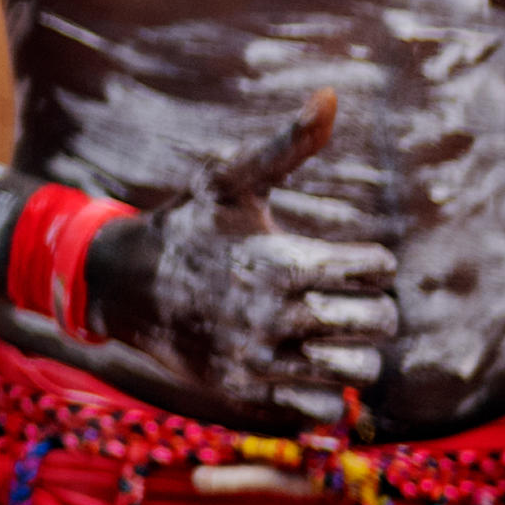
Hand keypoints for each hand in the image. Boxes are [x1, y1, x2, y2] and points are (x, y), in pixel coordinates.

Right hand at [84, 94, 390, 426]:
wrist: (124, 286)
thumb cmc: (189, 227)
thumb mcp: (231, 180)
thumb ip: (287, 144)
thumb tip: (331, 94)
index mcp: (283, 263)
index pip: (378, 268)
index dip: (371, 259)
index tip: (346, 257)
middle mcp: (276, 317)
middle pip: (380, 322)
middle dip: (373, 305)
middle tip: (346, 295)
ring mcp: (262, 360)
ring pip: (358, 370)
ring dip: (356, 350)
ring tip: (333, 332)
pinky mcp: (248, 393)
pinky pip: (321, 411)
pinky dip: (326, 392)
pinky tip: (308, 363)